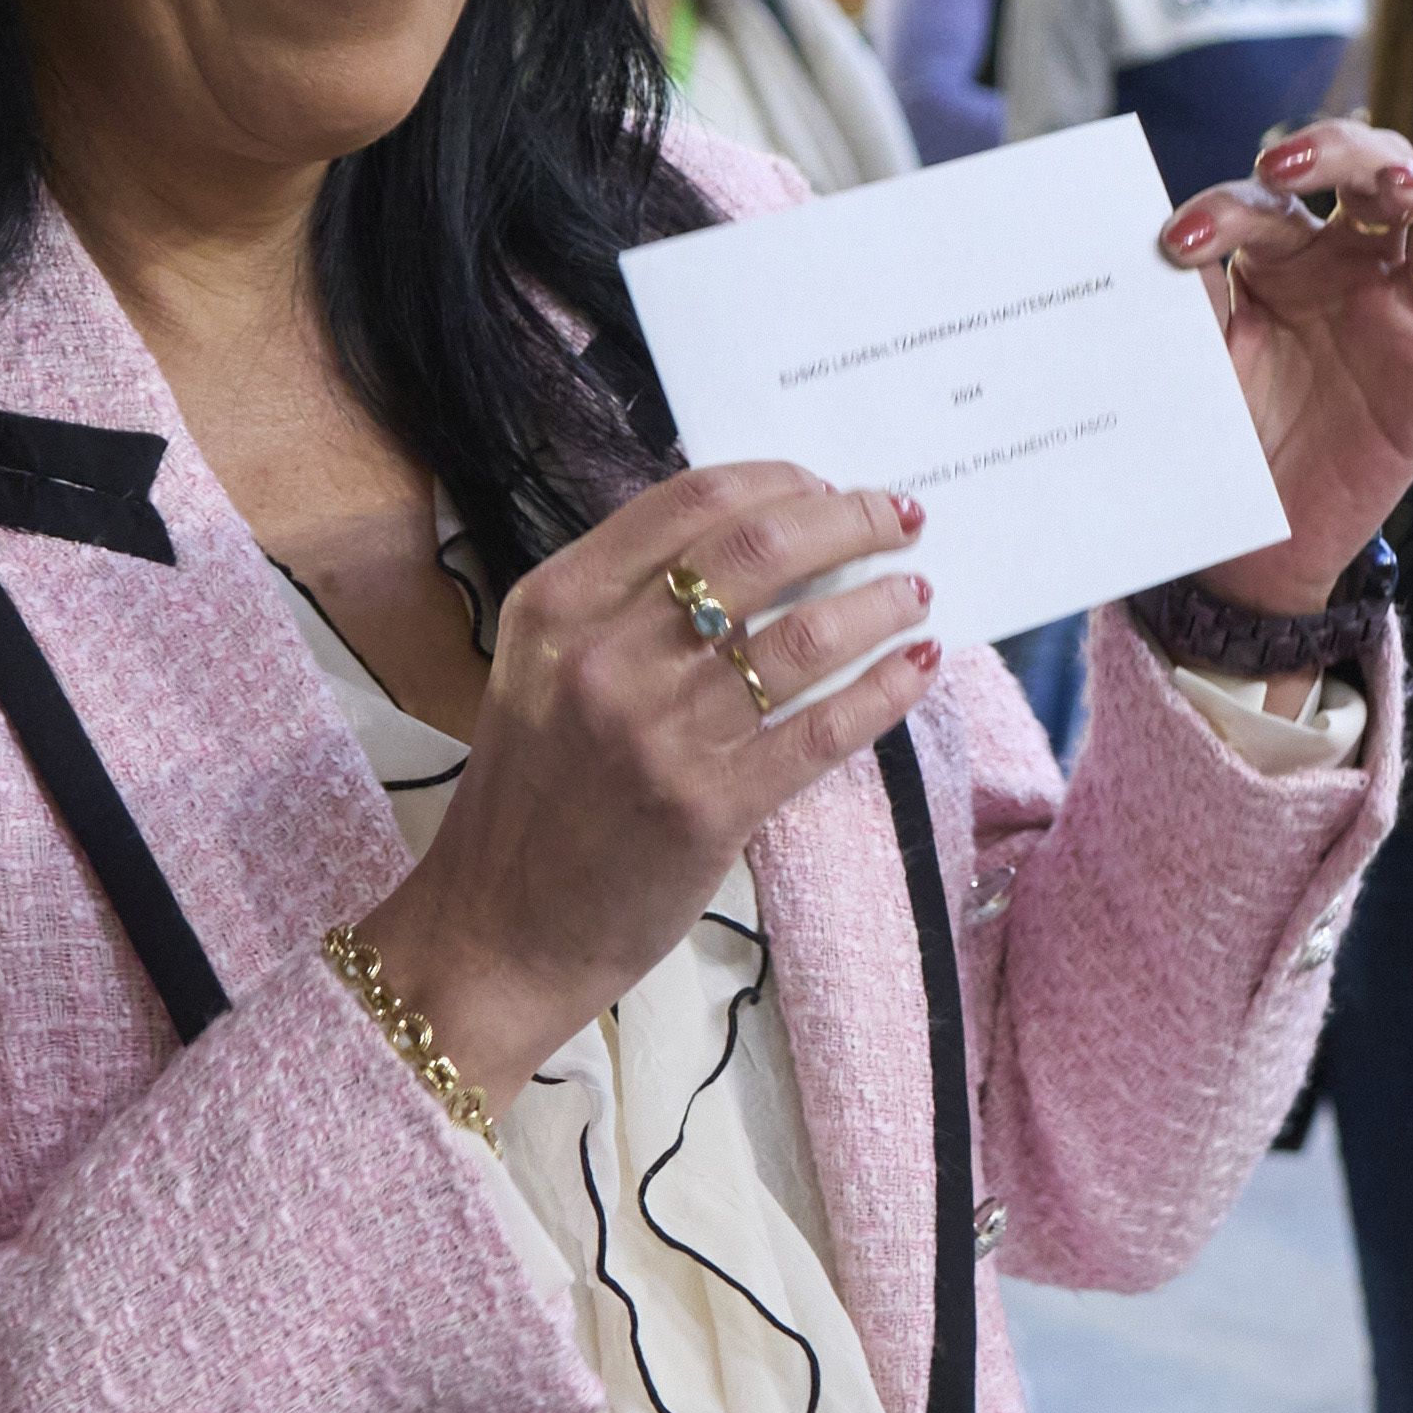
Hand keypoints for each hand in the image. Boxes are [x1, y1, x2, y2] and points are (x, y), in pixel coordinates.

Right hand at [354, 464, 953, 1105]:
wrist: (496, 931)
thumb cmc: (533, 799)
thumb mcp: (545, 671)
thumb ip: (623, 605)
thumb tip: (752, 541)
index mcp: (557, 606)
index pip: (690, 505)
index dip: (780, 481)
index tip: (828, 485)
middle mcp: (604, 657)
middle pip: (759, 550)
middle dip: (847, 520)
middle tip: (898, 519)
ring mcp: (658, 733)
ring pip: (805, 636)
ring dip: (881, 603)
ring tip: (916, 594)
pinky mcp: (708, 807)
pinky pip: (822, 728)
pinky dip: (884, 689)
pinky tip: (917, 668)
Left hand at [1166, 122, 1412, 606]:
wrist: (1249, 546)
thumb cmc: (1227, 437)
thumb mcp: (1197, 358)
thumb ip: (1188, 300)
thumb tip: (1150, 241)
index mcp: (1291, 258)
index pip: (1272, 204)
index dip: (1225, 209)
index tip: (1175, 243)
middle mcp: (1355, 276)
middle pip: (1376, 179)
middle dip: (1338, 151)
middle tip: (1280, 165)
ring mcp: (1404, 330)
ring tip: (1398, 185)